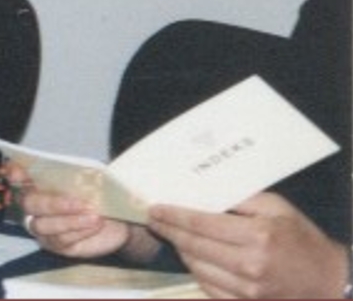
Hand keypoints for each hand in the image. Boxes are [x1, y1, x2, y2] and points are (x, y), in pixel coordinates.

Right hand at [5, 163, 158, 260]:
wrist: (118, 222)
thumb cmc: (98, 196)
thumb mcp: (90, 179)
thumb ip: (77, 172)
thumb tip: (77, 170)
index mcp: (37, 183)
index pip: (17, 176)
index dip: (14, 174)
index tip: (18, 173)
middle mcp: (33, 206)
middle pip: (29, 203)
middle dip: (53, 203)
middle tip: (80, 203)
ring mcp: (42, 227)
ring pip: (43, 225)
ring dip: (69, 220)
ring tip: (93, 216)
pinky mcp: (56, 245)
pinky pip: (60, 240)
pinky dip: (78, 231)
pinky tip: (93, 225)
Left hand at [149, 193, 346, 298]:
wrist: (327, 280)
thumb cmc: (300, 239)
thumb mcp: (276, 208)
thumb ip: (240, 198)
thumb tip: (203, 192)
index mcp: (257, 236)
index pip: (200, 223)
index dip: (173, 215)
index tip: (155, 209)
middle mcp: (249, 264)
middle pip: (192, 245)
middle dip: (168, 230)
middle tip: (154, 219)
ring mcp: (246, 289)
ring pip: (195, 267)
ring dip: (180, 250)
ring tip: (174, 236)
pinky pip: (207, 286)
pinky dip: (196, 270)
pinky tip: (193, 257)